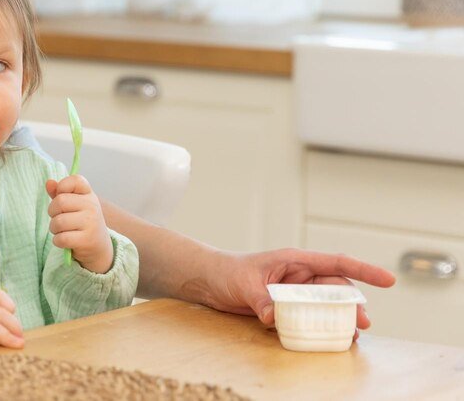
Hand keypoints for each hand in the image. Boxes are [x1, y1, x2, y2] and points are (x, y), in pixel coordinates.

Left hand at [46, 174, 112, 273]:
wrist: (98, 247)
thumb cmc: (81, 222)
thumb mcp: (73, 205)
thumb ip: (59, 193)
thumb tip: (49, 182)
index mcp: (88, 194)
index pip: (75, 180)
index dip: (62, 186)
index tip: (61, 196)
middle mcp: (92, 206)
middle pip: (60, 202)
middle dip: (52, 212)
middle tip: (58, 218)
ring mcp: (91, 223)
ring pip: (58, 222)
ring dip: (54, 228)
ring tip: (61, 231)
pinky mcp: (87, 240)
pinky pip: (61, 238)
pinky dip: (57, 241)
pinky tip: (64, 241)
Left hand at [186, 248, 396, 338]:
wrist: (209, 281)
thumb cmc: (227, 272)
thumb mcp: (244, 284)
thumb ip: (261, 300)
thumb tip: (274, 317)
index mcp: (295, 260)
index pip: (336, 262)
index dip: (364, 270)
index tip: (389, 280)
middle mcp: (299, 275)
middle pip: (336, 288)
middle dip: (352, 304)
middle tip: (362, 324)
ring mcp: (295, 291)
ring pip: (327, 304)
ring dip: (340, 318)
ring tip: (352, 335)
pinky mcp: (287, 307)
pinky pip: (311, 316)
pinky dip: (321, 326)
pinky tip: (330, 339)